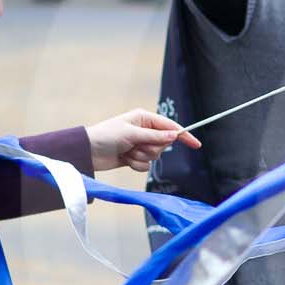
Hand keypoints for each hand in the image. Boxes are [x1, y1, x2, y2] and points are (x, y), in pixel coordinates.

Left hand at [86, 108, 200, 171]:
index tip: (196, 145)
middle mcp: (144, 131)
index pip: (170, 127)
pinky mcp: (134, 157)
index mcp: (144, 119)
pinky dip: (136, 164)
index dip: (183, 136)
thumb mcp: (132, 133)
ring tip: (127, 152)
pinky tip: (124, 159)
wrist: (88, 151)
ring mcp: (140, 145)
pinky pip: (146, 165)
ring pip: (155, 156)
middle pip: (163, 144)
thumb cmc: (107, 136)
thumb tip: (175, 136)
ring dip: (141, 156)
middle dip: (152, 148)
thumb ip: (155, 136)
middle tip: (137, 145)